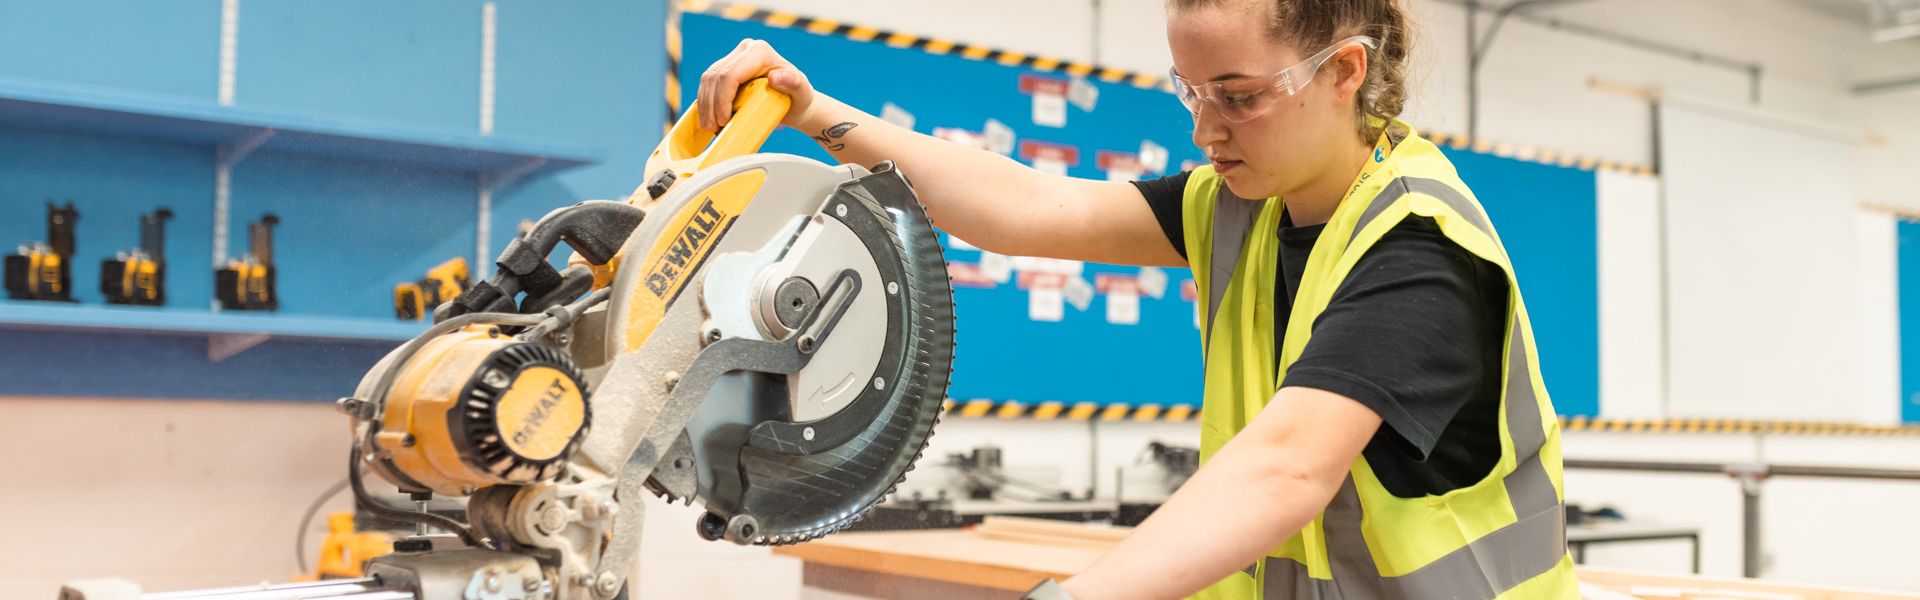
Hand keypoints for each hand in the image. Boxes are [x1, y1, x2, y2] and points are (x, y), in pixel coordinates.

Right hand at [695, 38, 816, 131]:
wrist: (795, 101)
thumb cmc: (799, 97)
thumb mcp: (802, 92)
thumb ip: (794, 83)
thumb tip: (774, 77)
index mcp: (759, 52)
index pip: (731, 74)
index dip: (722, 99)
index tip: (724, 121)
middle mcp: (745, 50)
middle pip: (716, 77)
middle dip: (711, 105)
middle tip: (714, 128)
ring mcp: (734, 58)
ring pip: (708, 80)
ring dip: (705, 105)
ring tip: (710, 127)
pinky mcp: (726, 69)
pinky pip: (709, 84)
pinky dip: (706, 102)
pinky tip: (707, 118)